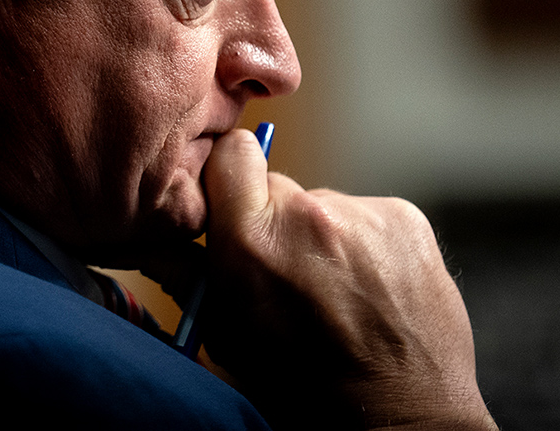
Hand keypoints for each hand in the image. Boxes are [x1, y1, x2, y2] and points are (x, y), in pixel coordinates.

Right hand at [140, 131, 494, 430]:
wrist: (399, 409)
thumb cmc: (304, 388)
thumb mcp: (229, 339)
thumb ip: (191, 279)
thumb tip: (152, 241)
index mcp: (253, 241)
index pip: (232, 154)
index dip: (231, 179)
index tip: (234, 207)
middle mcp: (311, 213)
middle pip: (280, 187)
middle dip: (275, 220)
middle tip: (286, 273)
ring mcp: (366, 213)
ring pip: (326, 206)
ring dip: (323, 237)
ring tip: (335, 292)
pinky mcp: (406, 217)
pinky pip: (370, 217)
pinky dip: (366, 244)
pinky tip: (370, 288)